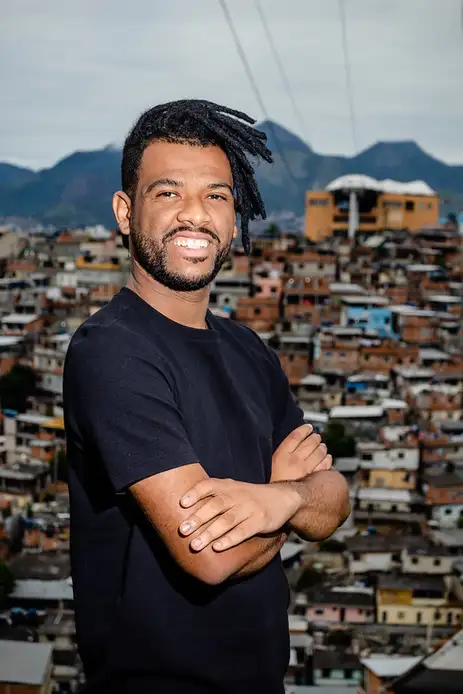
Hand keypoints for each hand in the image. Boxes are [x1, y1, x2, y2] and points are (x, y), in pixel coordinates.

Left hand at [178, 478, 300, 552]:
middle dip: (198, 518)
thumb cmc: (249, 496)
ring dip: (210, 533)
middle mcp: (238, 495)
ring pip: (227, 521)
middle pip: (216, 505)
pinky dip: (229, 540)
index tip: (181, 503)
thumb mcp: (233, 488)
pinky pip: (242, 532)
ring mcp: (249, 508)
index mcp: (229, 486)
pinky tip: (217, 548)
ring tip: (195, 545)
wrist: (282, 498)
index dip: (195, 493)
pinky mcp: (260, 521)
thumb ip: (213, 494)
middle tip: (182, 530)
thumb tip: (183, 505)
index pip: (209, 485)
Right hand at [271, 424, 331, 481]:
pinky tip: (327, 457)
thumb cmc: (271, 486)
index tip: (308, 426)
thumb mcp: (270, 466)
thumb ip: (281, 454)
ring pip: (319, 451)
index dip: (304, 429)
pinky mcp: (314, 478)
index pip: (296, 435)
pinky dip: (327, 459)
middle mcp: (295, 460)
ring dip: (322, 447)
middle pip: (310, 442)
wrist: (275, 504)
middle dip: (315, 437)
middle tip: (317, 436)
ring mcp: (306, 469)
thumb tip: (294, 443)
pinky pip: (325, 464)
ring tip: (322, 446)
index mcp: (281, 455)